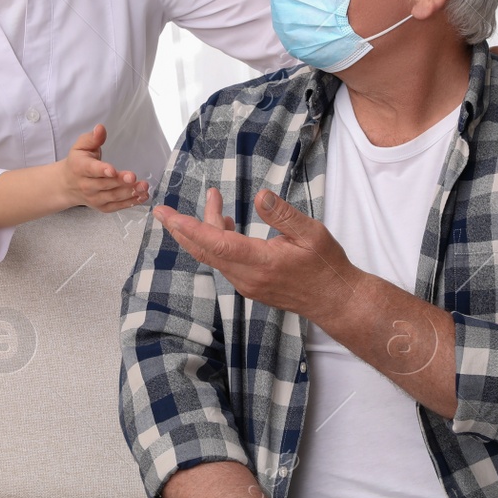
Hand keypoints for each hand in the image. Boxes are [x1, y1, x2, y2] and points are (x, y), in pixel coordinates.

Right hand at [59, 125, 150, 212]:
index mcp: (80, 167)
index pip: (91, 169)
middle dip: (120, 181)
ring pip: (112, 196)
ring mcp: (93, 198)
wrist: (67, 184)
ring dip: (129, 193)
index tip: (112, 170)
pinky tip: (142, 197)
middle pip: (105, 184)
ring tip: (143, 187)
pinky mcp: (101, 207)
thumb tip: (100, 128)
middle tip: (134, 177)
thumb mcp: (81, 146)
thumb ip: (92, 138)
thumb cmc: (78, 162)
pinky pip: (116, 206)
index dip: (102, 170)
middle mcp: (85, 185)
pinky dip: (130, 203)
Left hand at [152, 187, 356, 321]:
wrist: (335, 301)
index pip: (216, 244)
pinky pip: (224, 263)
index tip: (167, 215)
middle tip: (162, 210)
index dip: (189, 227)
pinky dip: (216, 242)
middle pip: (205, 251)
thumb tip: (259, 196)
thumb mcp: (312, 234)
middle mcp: (247, 278)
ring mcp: (247, 285)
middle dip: (182, 229)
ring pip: (214, 256)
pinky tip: (224, 225)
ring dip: (204, 230)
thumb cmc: (326, 266)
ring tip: (212, 199)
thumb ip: (283, 215)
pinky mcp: (250, 286)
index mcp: (261, 263)